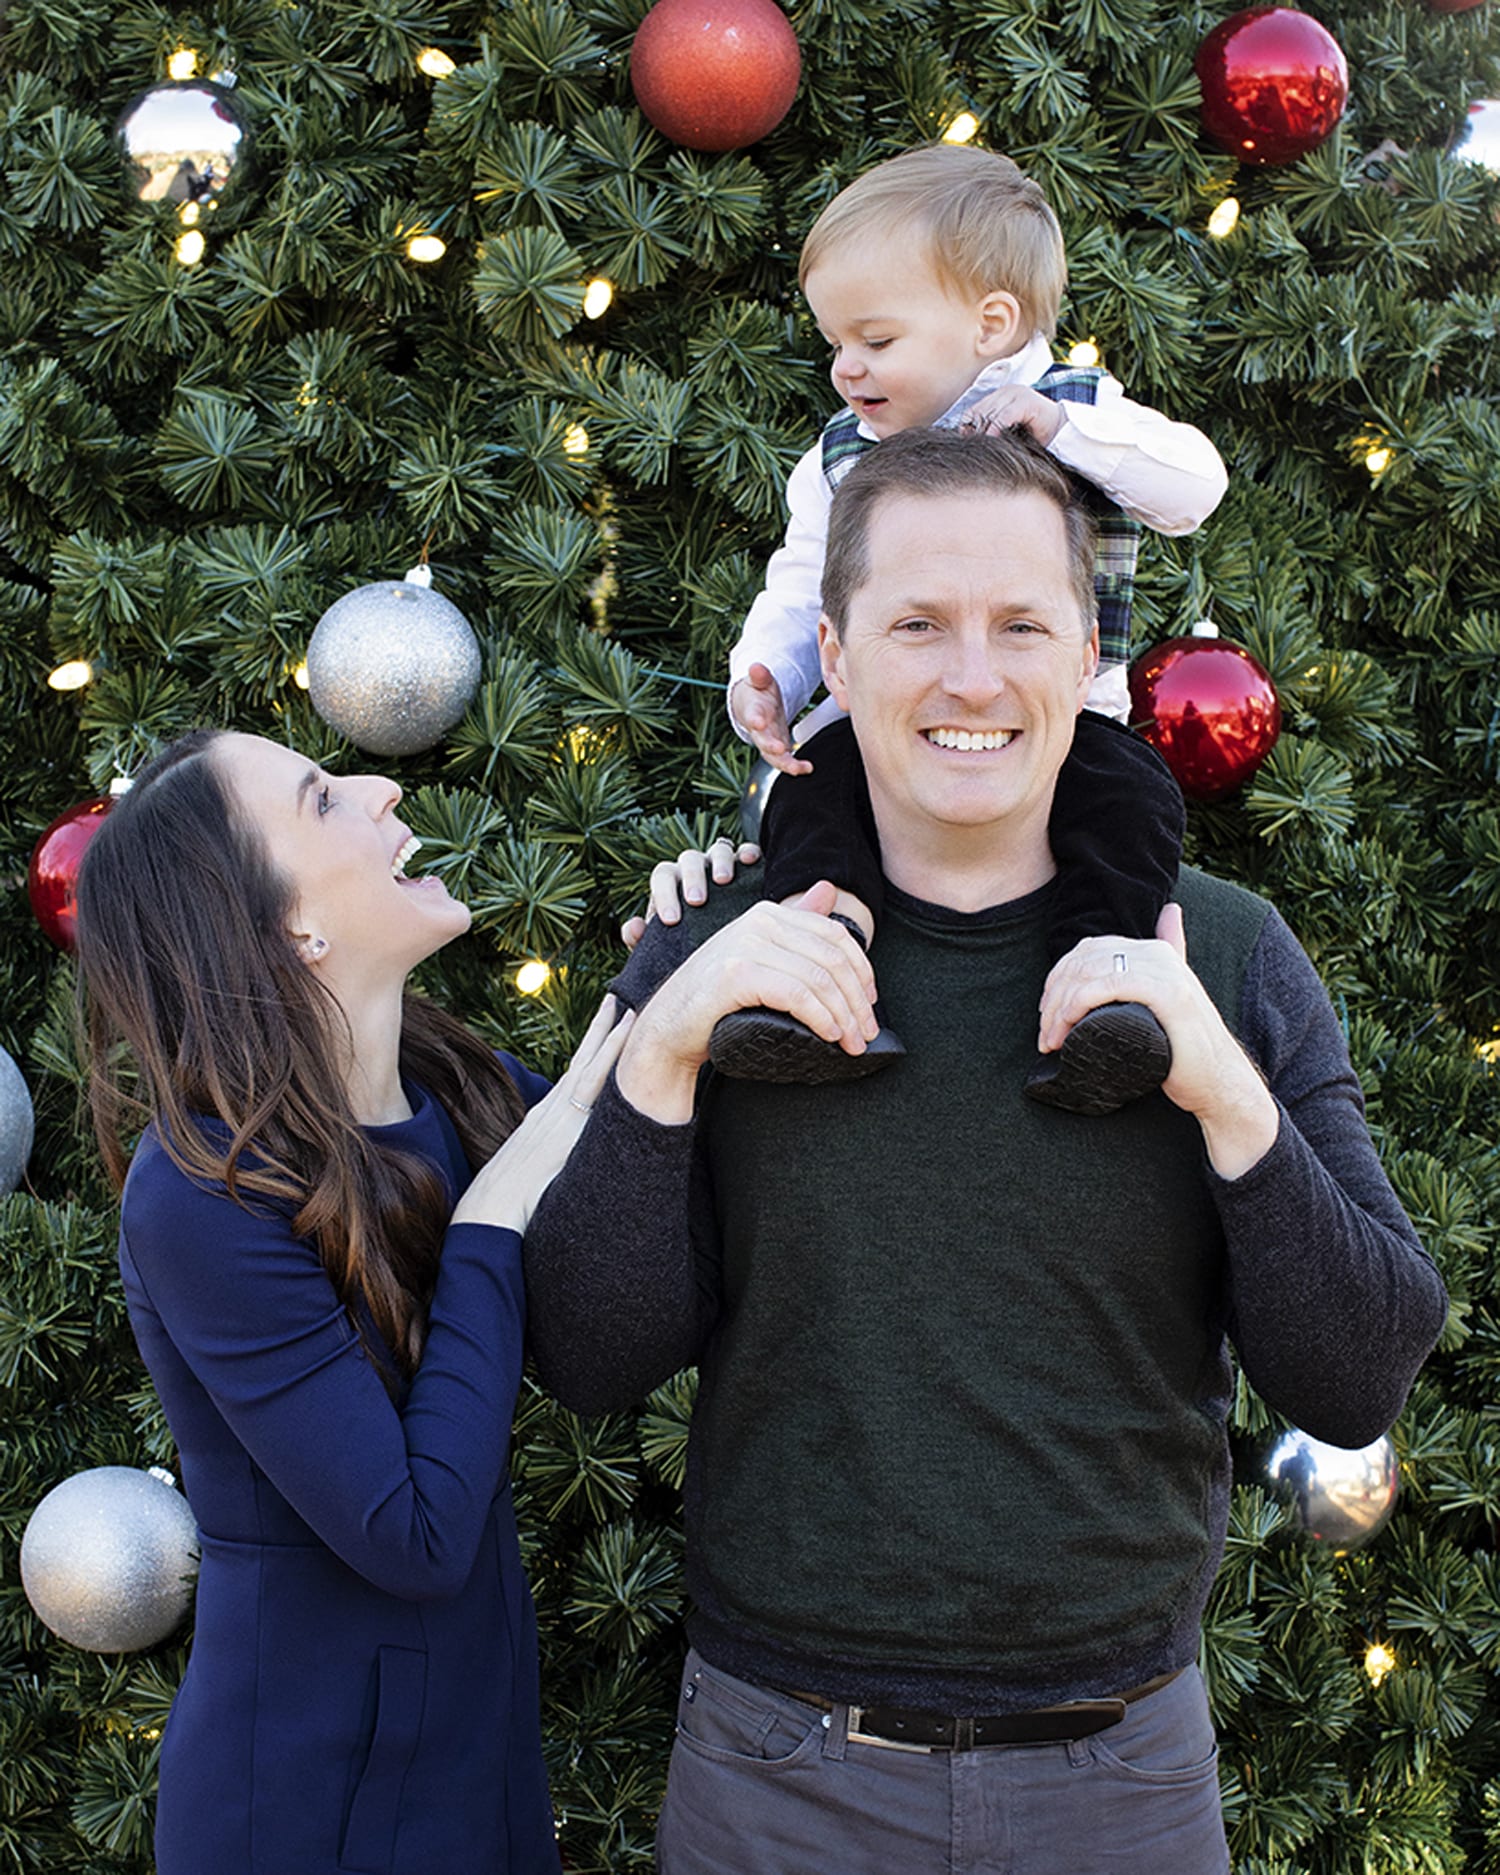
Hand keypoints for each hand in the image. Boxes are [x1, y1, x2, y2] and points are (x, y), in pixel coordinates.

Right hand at [449, 997, 634, 1233]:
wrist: (490, 1210)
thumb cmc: (509, 1200)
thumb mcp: (534, 1172)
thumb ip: (552, 1162)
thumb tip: (564, 1165)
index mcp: (547, 1118)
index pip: (574, 1077)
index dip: (590, 1052)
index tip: (604, 1029)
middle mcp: (552, 1109)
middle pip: (582, 1060)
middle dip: (600, 1030)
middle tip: (616, 999)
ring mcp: (559, 1114)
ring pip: (590, 1066)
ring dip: (610, 1038)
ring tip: (630, 1011)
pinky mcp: (567, 1124)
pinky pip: (594, 1085)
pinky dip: (610, 1061)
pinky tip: (627, 1044)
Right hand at [617, 880, 877, 1122]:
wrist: (667, 1028)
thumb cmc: (717, 1000)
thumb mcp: (758, 958)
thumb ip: (793, 925)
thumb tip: (828, 889)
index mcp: (766, 913)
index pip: (834, 934)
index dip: (862, 970)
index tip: (870, 1003)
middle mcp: (757, 921)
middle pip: (831, 957)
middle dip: (857, 999)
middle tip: (867, 1033)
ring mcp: (745, 944)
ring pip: (818, 978)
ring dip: (844, 1016)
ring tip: (853, 1043)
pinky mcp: (736, 974)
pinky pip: (796, 995)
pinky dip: (820, 1018)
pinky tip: (829, 1035)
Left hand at [619, 840, 761, 949]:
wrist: (727, 946)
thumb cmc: (690, 943)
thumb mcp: (665, 947)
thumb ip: (643, 940)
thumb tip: (633, 927)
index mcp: (673, 883)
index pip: (663, 877)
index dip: (664, 895)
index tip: (672, 920)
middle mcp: (696, 869)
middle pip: (689, 860)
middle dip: (691, 878)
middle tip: (696, 901)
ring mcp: (721, 864)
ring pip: (718, 850)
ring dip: (720, 862)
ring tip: (723, 881)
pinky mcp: (746, 865)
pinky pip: (746, 850)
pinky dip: (748, 852)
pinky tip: (751, 862)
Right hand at [728, 664, 812, 776]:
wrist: (753, 707)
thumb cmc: (757, 692)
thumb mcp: (758, 680)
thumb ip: (759, 676)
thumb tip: (756, 667)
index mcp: (753, 711)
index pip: (752, 715)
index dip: (754, 719)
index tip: (758, 723)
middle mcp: (759, 730)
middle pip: (762, 741)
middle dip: (770, 746)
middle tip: (779, 750)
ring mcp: (768, 742)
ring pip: (773, 757)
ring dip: (785, 763)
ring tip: (799, 768)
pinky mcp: (778, 749)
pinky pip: (785, 760)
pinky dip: (795, 766)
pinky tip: (807, 768)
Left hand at [959, 385, 1063, 446]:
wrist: (1061, 430)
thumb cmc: (1034, 433)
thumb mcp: (1008, 428)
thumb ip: (991, 427)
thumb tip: (967, 437)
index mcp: (1002, 395)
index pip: (976, 408)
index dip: (967, 424)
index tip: (964, 440)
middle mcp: (1008, 391)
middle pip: (982, 411)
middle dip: (976, 430)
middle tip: (972, 447)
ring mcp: (1018, 394)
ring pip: (991, 414)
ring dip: (985, 432)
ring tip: (981, 448)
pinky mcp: (1026, 402)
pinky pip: (1003, 417)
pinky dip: (996, 430)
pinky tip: (993, 443)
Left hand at [1037, 904, 1278, 1177]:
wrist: (1219, 1083)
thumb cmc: (1183, 1051)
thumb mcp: (1168, 1000)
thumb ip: (1171, 958)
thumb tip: (1170, 912)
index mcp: (1155, 951)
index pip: (1089, 949)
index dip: (1059, 977)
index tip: (1046, 1013)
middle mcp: (1159, 954)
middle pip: (1085, 960)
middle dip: (1054, 996)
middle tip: (1044, 1034)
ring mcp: (1165, 972)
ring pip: (1091, 973)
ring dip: (1058, 1007)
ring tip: (1050, 1040)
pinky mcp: (1167, 994)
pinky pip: (1109, 985)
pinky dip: (1078, 1003)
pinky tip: (1067, 1025)